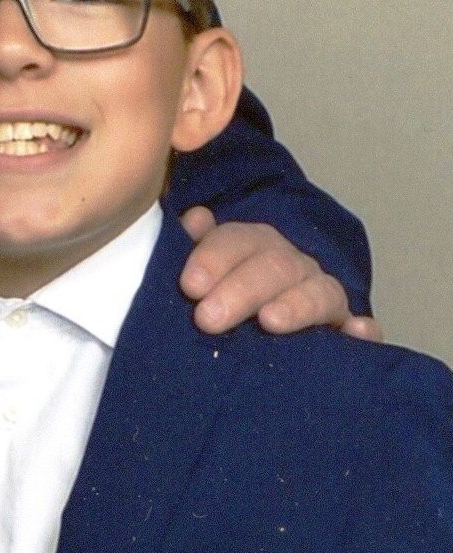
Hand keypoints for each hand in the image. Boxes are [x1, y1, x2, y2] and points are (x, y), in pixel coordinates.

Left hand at [178, 206, 380, 340]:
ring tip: (269, 321)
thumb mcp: (202, 272)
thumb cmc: (219, 299)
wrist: (254, 333)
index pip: (238, 239)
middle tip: (208, 319)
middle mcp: (292, 266)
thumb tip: (195, 219)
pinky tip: (357, 332)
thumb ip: (196, 247)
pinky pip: (360, 329)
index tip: (190, 286)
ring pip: (318, 292)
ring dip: (295, 305)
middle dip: (241, 290)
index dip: (214, 258)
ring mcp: (321, 297)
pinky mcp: (343, 331)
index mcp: (255, 246)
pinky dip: (363, 331)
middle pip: (275, 266)